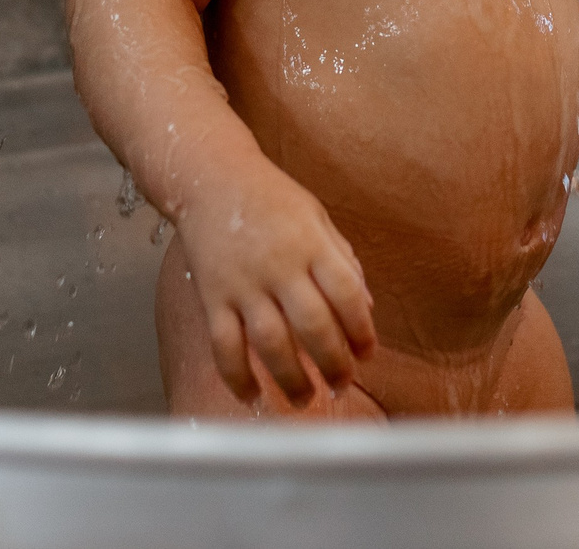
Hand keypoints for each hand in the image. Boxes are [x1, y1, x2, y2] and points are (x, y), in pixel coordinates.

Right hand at [176, 162, 376, 404]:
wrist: (210, 177)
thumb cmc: (271, 197)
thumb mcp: (316, 217)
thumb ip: (342, 260)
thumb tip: (367, 309)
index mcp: (310, 243)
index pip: (346, 292)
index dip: (361, 329)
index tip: (367, 353)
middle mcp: (278, 265)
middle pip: (312, 325)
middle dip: (332, 363)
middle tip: (341, 386)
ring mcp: (242, 283)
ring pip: (270, 343)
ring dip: (290, 379)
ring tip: (304, 400)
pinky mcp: (212, 296)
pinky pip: (223, 345)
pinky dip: (237, 376)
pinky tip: (252, 397)